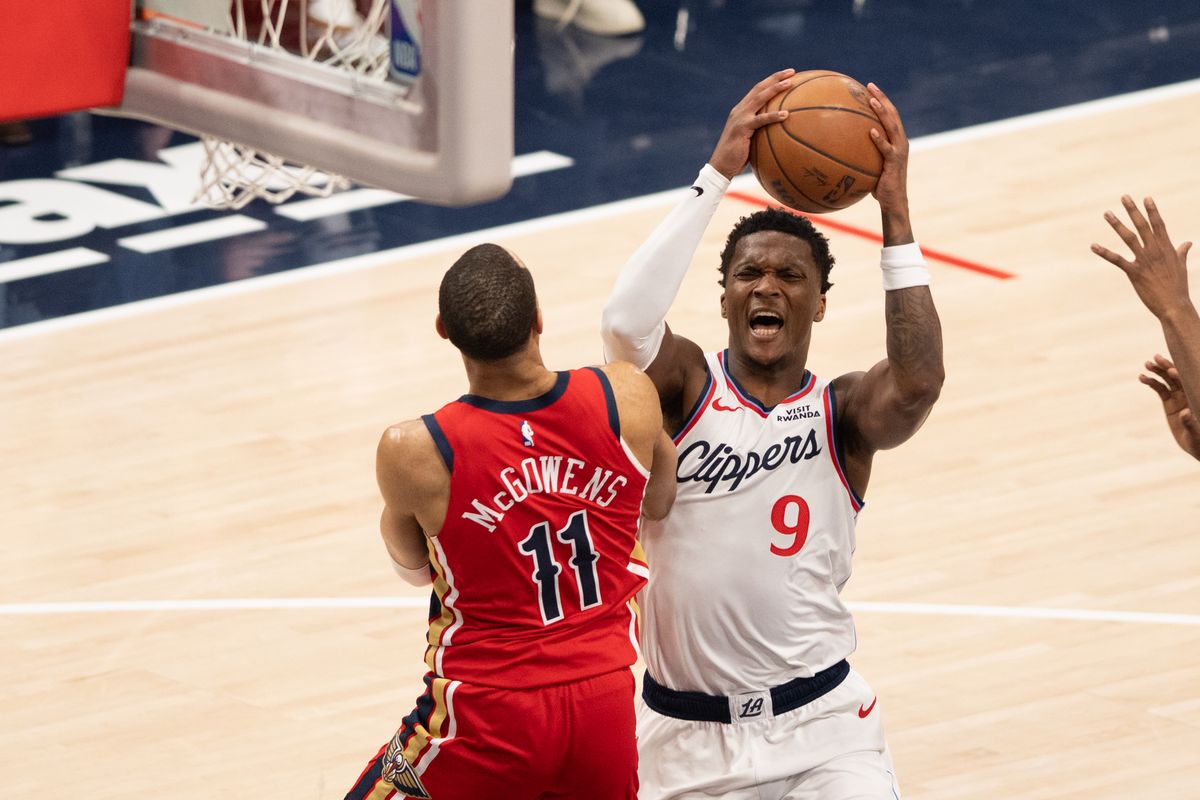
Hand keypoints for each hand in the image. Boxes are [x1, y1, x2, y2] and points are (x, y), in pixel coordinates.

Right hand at [708, 69, 795, 180]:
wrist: (721, 166)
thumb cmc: (737, 157)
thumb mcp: (750, 140)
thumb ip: (761, 132)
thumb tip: (780, 134)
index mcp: (741, 111)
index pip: (757, 90)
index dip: (771, 81)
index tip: (786, 75)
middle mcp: (740, 110)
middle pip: (759, 88)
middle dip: (775, 78)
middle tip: (791, 72)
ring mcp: (740, 118)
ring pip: (759, 98)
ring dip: (775, 89)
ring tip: (790, 83)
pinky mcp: (742, 128)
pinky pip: (760, 120)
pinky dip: (773, 116)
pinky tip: (786, 114)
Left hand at [866, 82, 911, 243]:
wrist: (893, 202)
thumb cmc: (879, 185)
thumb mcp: (869, 165)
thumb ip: (860, 154)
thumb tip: (837, 148)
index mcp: (896, 140)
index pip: (889, 115)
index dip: (881, 100)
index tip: (869, 87)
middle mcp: (900, 142)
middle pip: (892, 115)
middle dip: (882, 99)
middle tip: (870, 86)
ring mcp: (899, 152)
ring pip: (892, 127)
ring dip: (882, 113)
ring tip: (872, 101)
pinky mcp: (895, 163)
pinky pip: (887, 149)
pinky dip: (879, 139)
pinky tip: (870, 132)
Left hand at [1092, 196, 1193, 320]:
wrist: (1174, 305)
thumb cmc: (1177, 287)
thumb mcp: (1181, 266)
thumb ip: (1182, 252)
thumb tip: (1188, 242)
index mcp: (1167, 248)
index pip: (1158, 225)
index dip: (1152, 211)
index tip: (1146, 198)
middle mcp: (1155, 251)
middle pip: (1143, 226)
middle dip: (1133, 211)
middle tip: (1124, 197)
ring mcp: (1144, 261)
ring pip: (1129, 238)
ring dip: (1117, 224)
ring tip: (1107, 213)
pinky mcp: (1134, 272)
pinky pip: (1117, 260)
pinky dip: (1104, 252)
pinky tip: (1094, 246)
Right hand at [1140, 354, 1199, 459]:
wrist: (1198, 446)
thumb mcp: (1197, 432)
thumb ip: (1190, 423)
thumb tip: (1184, 414)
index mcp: (1196, 396)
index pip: (1189, 382)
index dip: (1181, 375)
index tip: (1171, 371)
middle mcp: (1189, 393)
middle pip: (1178, 376)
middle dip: (1167, 367)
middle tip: (1155, 358)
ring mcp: (1179, 397)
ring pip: (1168, 380)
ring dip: (1157, 371)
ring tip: (1146, 364)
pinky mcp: (1170, 403)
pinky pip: (1160, 389)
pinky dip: (1151, 382)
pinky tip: (1142, 377)